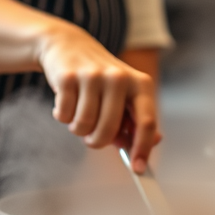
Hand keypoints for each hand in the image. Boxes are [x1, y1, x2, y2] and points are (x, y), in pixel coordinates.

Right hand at [37, 21, 159, 171]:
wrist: (68, 46)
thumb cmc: (101, 79)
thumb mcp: (123, 95)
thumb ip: (136, 120)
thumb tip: (152, 143)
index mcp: (140, 83)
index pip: (147, 121)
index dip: (142, 148)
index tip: (137, 169)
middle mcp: (119, 77)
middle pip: (109, 130)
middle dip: (97, 141)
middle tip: (91, 137)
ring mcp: (93, 75)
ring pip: (84, 125)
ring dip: (78, 128)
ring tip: (79, 113)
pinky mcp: (67, 77)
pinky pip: (64, 115)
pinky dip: (62, 116)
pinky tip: (66, 101)